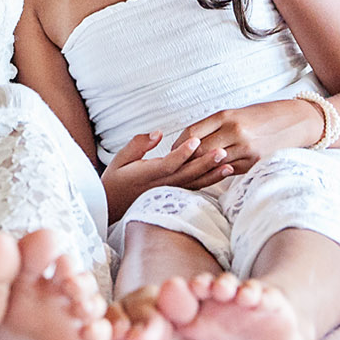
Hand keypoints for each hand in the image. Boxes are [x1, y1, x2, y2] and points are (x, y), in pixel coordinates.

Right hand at [101, 131, 236, 223]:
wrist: (111, 206)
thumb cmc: (115, 181)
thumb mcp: (119, 159)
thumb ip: (138, 145)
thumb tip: (158, 133)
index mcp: (147, 174)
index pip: (168, 163)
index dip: (182, 153)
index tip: (195, 140)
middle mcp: (161, 185)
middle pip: (187, 174)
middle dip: (205, 162)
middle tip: (222, 151)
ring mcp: (169, 192)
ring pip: (194, 182)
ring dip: (212, 173)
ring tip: (228, 163)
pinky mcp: (174, 195)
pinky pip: (195, 188)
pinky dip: (210, 181)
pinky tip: (222, 173)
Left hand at [170, 99, 323, 172]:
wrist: (295, 121)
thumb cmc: (262, 116)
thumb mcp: (235, 114)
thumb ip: (213, 127)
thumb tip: (188, 142)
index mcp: (226, 116)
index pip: (191, 133)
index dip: (178, 145)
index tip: (172, 151)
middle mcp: (235, 131)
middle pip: (199, 151)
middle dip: (185, 160)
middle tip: (175, 167)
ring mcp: (246, 148)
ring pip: (213, 164)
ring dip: (199, 170)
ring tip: (187, 175)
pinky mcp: (255, 163)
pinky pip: (229, 171)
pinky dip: (217, 174)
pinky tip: (209, 176)